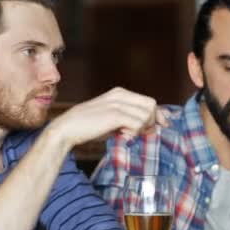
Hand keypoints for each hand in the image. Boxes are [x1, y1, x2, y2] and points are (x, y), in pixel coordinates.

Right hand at [48, 87, 167, 148]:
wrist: (68, 129)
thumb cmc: (88, 127)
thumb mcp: (111, 121)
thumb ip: (129, 121)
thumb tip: (150, 129)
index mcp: (120, 93)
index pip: (148, 101)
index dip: (157, 114)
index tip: (162, 126)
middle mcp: (121, 95)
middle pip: (151, 105)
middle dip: (153, 120)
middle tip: (145, 133)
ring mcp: (118, 104)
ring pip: (146, 115)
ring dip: (141, 128)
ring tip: (126, 134)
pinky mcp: (115, 114)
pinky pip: (138, 123)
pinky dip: (135, 132)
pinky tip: (123, 136)